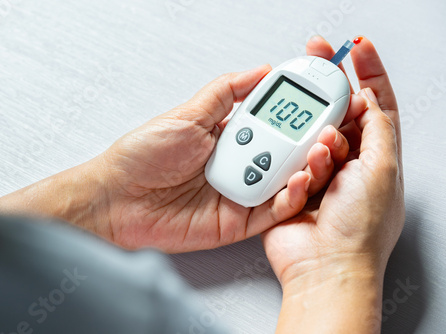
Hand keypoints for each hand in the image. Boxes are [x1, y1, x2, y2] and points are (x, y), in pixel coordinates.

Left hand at [93, 64, 364, 251]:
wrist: (117, 199)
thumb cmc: (142, 157)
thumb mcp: (188, 114)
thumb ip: (225, 93)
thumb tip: (259, 71)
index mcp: (229, 138)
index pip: (274, 124)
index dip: (297, 114)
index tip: (319, 100)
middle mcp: (239, 165)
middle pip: (286, 154)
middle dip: (311, 141)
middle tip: (329, 128)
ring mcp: (241, 194)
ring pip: (286, 183)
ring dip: (307, 168)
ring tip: (317, 150)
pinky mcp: (239, 223)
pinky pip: (274, 213)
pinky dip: (290, 198)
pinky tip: (297, 179)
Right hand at [262, 36, 403, 332]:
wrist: (323, 266)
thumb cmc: (359, 230)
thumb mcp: (383, 169)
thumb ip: (378, 127)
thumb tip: (369, 96)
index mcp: (376, 156)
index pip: (374, 104)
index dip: (367, 72)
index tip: (355, 48)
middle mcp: (347, 162)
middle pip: (337, 113)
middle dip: (329, 91)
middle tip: (318, 64)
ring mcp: (317, 173)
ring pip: (309, 135)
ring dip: (315, 141)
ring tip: (322, 157)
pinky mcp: (290, 184)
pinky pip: (289, 160)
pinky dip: (298, 166)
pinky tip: (305, 180)